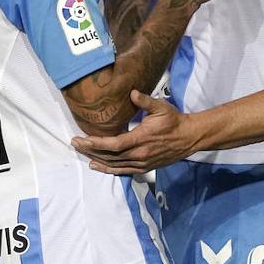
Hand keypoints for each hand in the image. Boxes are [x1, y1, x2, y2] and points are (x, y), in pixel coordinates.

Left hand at [71, 90, 197, 173]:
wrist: (189, 138)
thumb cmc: (173, 121)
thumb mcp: (160, 107)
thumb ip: (145, 100)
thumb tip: (131, 92)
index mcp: (141, 139)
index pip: (113, 144)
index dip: (96, 143)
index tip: (81, 139)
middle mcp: (139, 154)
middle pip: (109, 156)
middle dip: (90, 150)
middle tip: (75, 143)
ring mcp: (141, 163)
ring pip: (114, 165)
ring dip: (96, 160)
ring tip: (82, 153)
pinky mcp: (144, 168)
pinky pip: (122, 171)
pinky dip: (108, 169)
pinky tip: (97, 165)